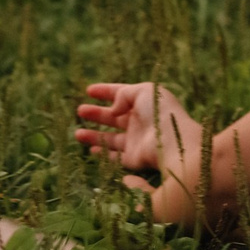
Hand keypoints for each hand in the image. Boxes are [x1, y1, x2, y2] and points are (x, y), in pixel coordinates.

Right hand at [74, 81, 202, 191]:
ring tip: (77, 133)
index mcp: (145, 102)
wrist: (173, 141)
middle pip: (114, 117)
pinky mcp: (135, 159)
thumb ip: (123, 95)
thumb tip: (112, 109)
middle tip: (80, 110)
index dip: (106, 91)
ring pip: (111, 138)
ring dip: (94, 136)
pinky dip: (103, 154)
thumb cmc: (160, 111)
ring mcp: (137, 141)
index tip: (89, 90)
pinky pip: (116, 157)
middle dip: (97, 114)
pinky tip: (90, 150)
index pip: (122, 94)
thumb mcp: (143, 91)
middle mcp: (141, 122)